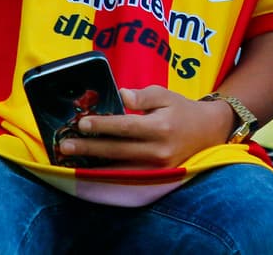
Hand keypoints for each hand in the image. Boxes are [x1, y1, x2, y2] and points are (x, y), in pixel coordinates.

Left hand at [59, 86, 230, 167]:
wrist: (208, 132)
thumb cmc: (182, 110)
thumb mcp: (166, 95)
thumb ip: (143, 96)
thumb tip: (121, 95)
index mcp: (162, 127)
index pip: (126, 127)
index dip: (103, 126)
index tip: (82, 123)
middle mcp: (159, 150)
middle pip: (118, 150)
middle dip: (89, 147)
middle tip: (65, 145)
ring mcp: (157, 167)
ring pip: (119, 166)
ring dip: (93, 162)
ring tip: (70, 158)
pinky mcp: (155, 176)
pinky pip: (126, 174)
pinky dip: (106, 171)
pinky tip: (90, 167)